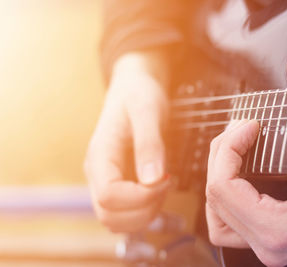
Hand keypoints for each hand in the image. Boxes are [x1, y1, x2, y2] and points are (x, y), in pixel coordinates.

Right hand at [84, 53, 169, 232]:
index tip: (167, 178)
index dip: (142, 197)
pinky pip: (124, 213)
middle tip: (167, 183)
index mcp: (100, 155)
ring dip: (146, 214)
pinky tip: (160, 191)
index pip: (110, 197)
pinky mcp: (115, 183)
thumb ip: (149, 144)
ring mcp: (104, 180)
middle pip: (110, 217)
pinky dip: (144, 212)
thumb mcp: (148, 111)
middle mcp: (96, 173)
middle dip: (145, 209)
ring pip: (116, 221)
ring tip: (164, 185)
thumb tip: (152, 181)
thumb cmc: (140, 94)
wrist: (133, 88)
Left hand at [206, 56, 286, 265]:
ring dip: (220, 180)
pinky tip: (244, 169)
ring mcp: (273, 247)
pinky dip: (230, 194)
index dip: (229, 147)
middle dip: (222, 158)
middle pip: (215, 200)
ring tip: (236, 151)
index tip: (249, 125)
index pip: (222, 187)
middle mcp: (271, 246)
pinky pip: (233, 220)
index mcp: (281, 230)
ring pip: (217, 217)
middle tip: (240, 132)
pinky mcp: (278, 240)